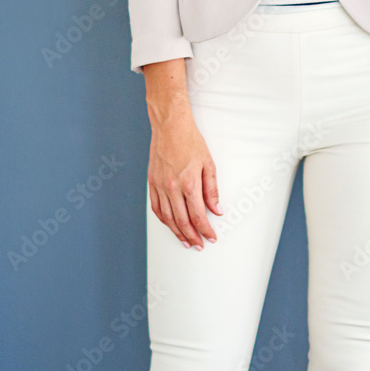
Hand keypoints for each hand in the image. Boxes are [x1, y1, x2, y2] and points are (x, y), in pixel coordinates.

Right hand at [148, 108, 222, 250]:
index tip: (211, 238)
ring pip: (168, 219)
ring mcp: (160, 186)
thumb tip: (217, 210)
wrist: (170, 125)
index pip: (198, 216)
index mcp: (189, 183)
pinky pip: (156, 208)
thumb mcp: (208, 164)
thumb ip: (212, 190)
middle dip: (192, 237)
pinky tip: (170, 225)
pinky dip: (164, 220)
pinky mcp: (152, 182)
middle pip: (182, 222)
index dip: (205, 230)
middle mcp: (172, 188)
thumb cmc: (190, 141)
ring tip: (186, 241)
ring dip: (177, 233)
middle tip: (199, 245)